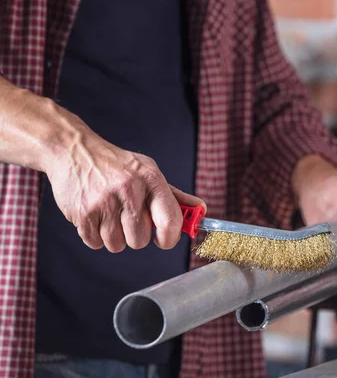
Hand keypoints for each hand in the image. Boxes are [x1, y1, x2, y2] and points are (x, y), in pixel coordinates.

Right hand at [45, 123, 205, 252]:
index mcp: (150, 179)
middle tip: (129, 219)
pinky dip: (95, 236)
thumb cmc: (117, 165)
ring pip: (117, 245)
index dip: (169, 238)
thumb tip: (201, 210)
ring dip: (114, 237)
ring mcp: (104, 202)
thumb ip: (174, 196)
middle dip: (136, 236)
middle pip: (141, 240)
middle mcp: (129, 189)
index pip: (171, 221)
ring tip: (110, 215)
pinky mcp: (82, 213)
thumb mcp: (148, 172)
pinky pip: (95, 243)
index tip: (163, 239)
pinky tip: (95, 215)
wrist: (74, 151)